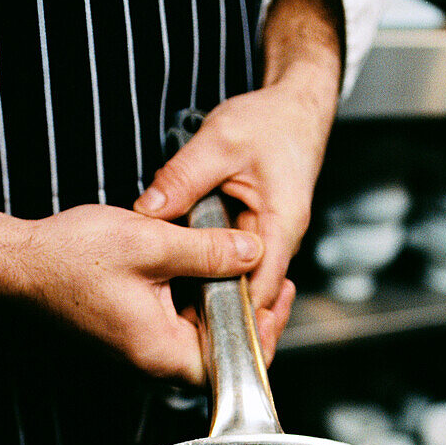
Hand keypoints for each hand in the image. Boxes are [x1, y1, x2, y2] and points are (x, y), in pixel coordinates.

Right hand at [0, 188, 291, 382]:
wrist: (19, 261)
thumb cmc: (69, 257)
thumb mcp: (151, 242)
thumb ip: (208, 251)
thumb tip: (252, 252)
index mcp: (161, 349)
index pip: (233, 361)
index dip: (264, 331)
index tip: (280, 297)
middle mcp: (154, 358)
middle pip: (222, 348)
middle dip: (251, 313)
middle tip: (272, 277)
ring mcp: (143, 347)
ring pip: (202, 332)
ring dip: (225, 302)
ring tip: (245, 264)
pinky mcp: (134, 331)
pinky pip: (180, 322)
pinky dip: (199, 297)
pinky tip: (208, 266)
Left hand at [134, 0, 343, 353]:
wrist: (295, 109)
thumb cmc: (270, 122)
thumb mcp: (220, 141)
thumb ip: (183, 177)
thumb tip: (150, 209)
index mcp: (281, 227)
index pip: (260, 290)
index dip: (232, 318)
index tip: (199, 335)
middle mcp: (279, 243)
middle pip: (249, 296)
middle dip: (217, 315)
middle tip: (173, 333)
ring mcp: (268, 242)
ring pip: (238, 283)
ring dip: (210, 294)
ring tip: (171, 315)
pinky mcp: (255, 237)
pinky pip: (232, 266)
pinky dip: (209, 273)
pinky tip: (181, 277)